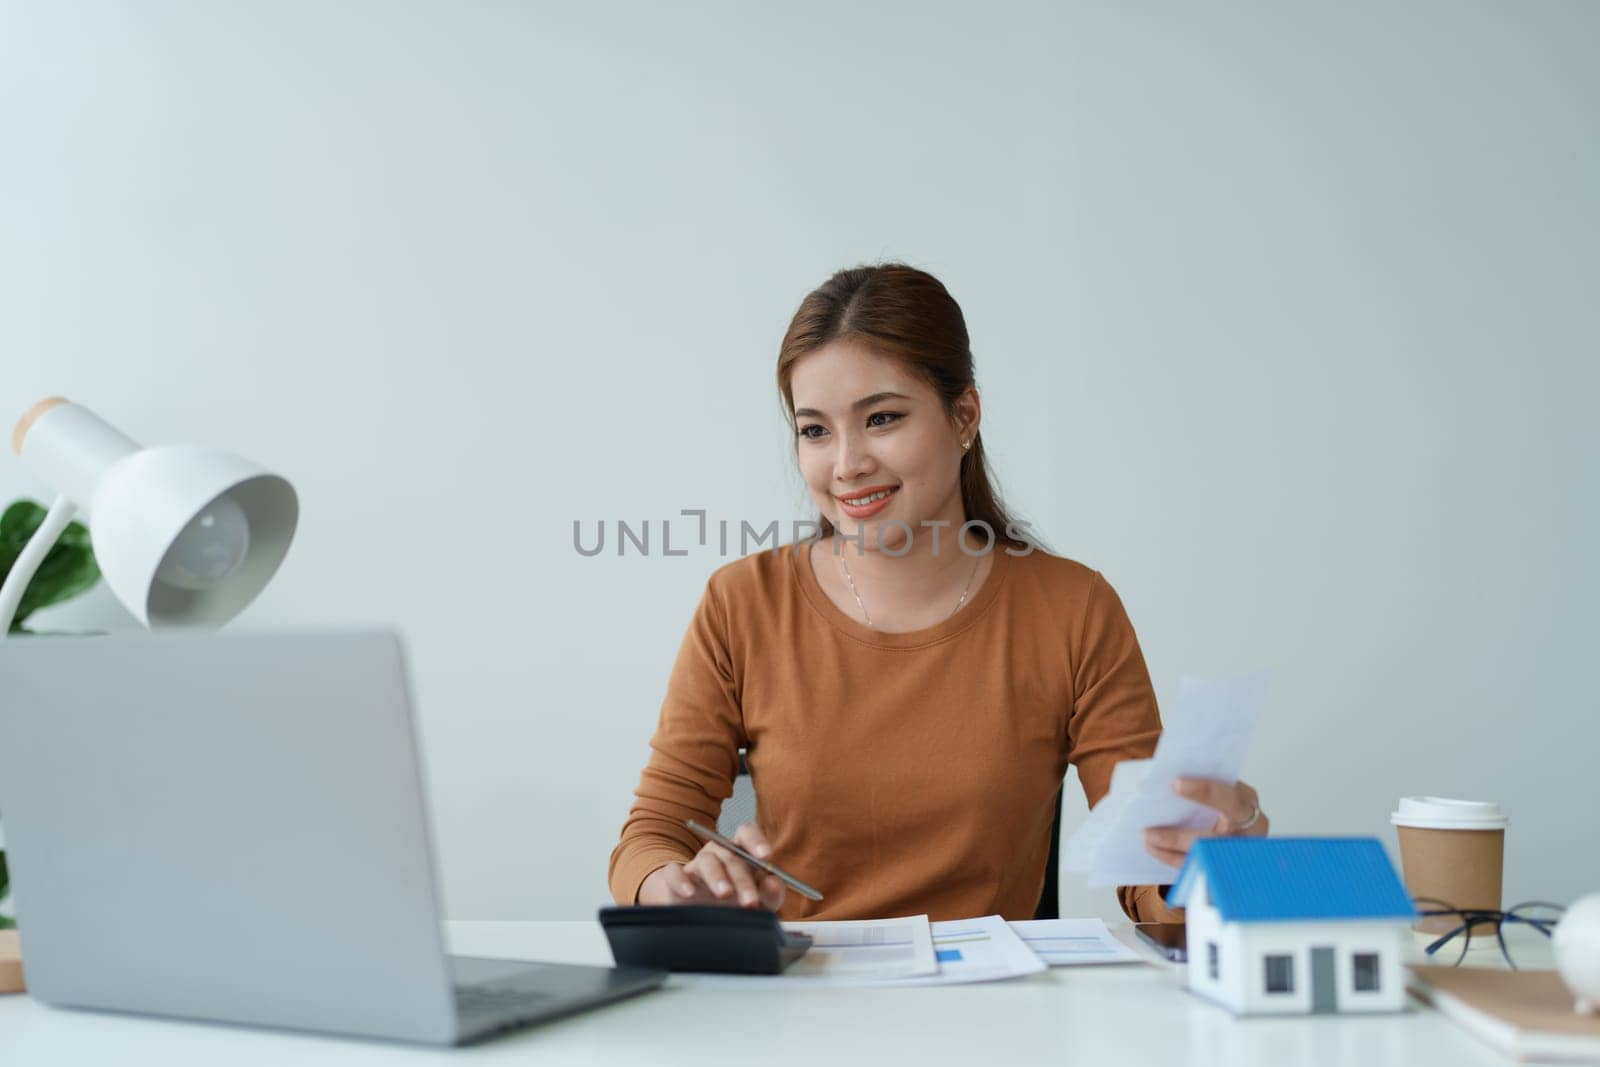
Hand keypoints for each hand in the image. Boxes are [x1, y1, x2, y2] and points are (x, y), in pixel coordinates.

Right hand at [635, 822, 785, 909]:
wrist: (700, 921)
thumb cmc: (734, 906)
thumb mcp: (760, 902)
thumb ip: (771, 893)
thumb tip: (774, 882)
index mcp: (740, 853)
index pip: (747, 833)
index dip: (756, 840)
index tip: (766, 856)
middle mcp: (718, 854)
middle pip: (730, 854)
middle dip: (742, 879)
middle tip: (751, 902)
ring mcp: (696, 866)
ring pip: (707, 861)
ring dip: (717, 877)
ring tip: (725, 894)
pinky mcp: (675, 881)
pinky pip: (673, 873)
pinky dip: (681, 880)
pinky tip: (689, 893)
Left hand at [1143, 777, 1268, 868]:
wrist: (1242, 821)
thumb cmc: (1226, 800)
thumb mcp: (1223, 787)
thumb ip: (1204, 783)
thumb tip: (1164, 781)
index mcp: (1248, 805)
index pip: (1231, 800)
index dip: (1206, 792)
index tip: (1176, 784)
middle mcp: (1249, 832)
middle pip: (1214, 839)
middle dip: (1178, 838)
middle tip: (1148, 832)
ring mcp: (1238, 853)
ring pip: (1203, 858)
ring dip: (1171, 851)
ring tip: (1147, 841)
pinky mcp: (1226, 866)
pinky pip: (1197, 868)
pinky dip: (1173, 859)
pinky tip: (1155, 850)